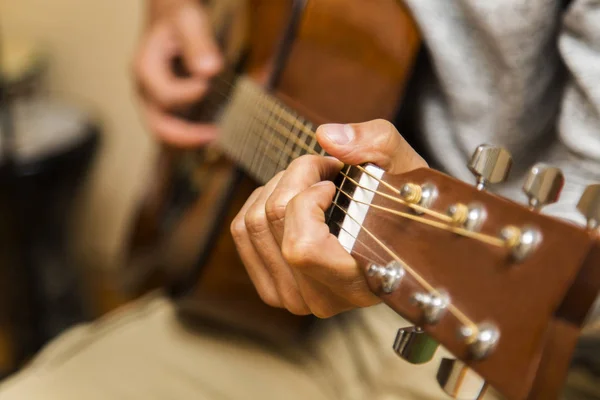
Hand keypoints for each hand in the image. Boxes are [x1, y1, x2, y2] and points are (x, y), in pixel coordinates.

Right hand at [133, 0, 222, 146]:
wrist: (166, 19)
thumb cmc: (177, 18)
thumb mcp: (188, 21)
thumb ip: (198, 43)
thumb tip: (209, 70)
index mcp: (145, 68)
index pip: (164, 96)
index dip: (187, 95)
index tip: (207, 84)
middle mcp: (143, 89)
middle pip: (157, 126)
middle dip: (185, 136)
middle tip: (214, 134)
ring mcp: (150, 100)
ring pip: (163, 132)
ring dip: (188, 139)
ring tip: (215, 135)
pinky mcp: (161, 106)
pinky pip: (171, 127)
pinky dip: (189, 134)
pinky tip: (211, 130)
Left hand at [231, 119, 426, 317]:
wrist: (396, 240)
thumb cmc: (401, 203)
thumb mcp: (402, 164)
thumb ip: (375, 143)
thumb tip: (326, 136)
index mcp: (357, 283)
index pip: (301, 247)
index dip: (308, 201)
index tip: (334, 184)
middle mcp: (320, 300)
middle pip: (270, 222)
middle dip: (295, 176)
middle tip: (324, 168)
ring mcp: (291, 297)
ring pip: (252, 223)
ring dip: (278, 185)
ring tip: (311, 182)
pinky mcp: (271, 287)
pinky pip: (242, 231)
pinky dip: (261, 200)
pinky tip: (292, 198)